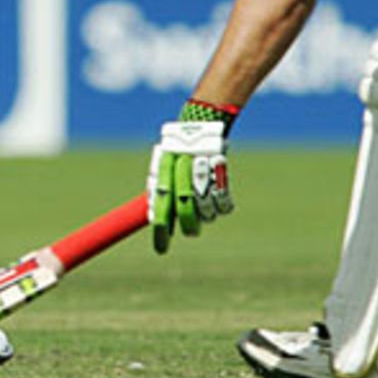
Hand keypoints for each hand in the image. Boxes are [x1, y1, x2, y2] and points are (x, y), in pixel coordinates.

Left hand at [147, 120, 232, 253]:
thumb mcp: (163, 167)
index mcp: (164, 177)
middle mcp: (182, 178)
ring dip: (206, 213)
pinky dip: (222, 205)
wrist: (198, 126)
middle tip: (191, 231)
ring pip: (206, 213)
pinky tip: (217, 195)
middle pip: (185, 214)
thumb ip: (160, 192)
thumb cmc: (177, 151)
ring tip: (204, 197)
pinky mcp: (221, 175)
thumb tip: (153, 220)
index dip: (160, 232)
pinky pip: (224, 206)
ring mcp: (202, 176)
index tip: (160, 250)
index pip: (160, 210)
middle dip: (189, 226)